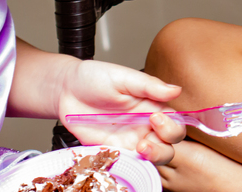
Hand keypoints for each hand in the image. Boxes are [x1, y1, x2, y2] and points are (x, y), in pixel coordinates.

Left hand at [57, 60, 185, 164]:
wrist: (66, 91)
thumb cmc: (95, 78)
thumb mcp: (123, 77)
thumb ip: (150, 86)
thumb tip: (176, 90)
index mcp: (152, 105)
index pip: (175, 121)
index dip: (172, 125)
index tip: (157, 117)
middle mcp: (145, 125)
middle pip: (169, 144)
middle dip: (165, 144)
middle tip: (148, 135)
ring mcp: (130, 140)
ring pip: (154, 158)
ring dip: (153, 157)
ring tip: (140, 148)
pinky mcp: (113, 151)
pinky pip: (130, 163)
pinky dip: (132, 164)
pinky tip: (123, 155)